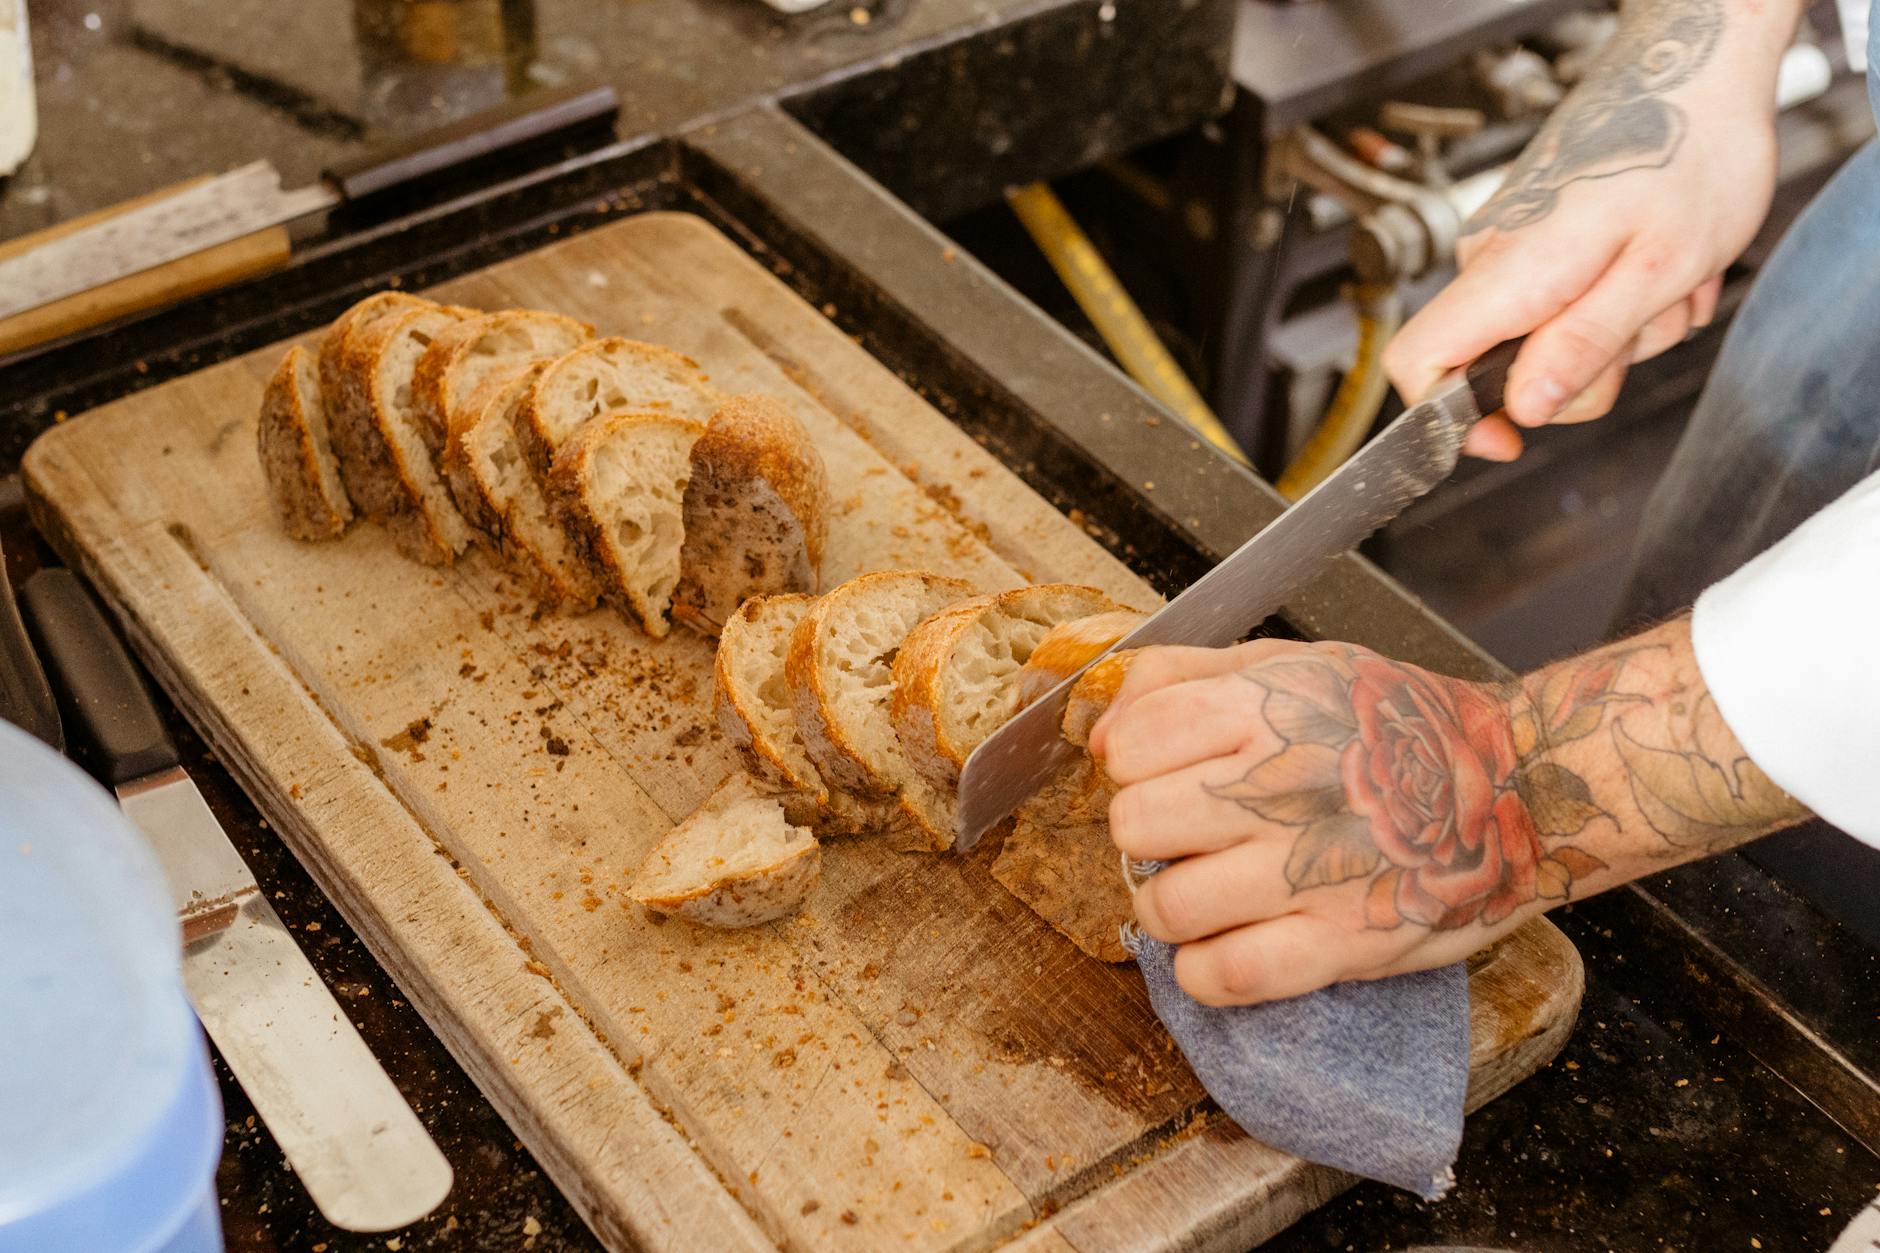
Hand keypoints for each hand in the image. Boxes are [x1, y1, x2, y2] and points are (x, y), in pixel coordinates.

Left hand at [1088, 640, 1553, 1003]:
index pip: (1132, 741)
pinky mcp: (1343, 943)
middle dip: (1147, 833)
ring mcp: (1313, 870)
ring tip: (1205, 891)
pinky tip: (1222, 945)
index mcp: (1271, 707)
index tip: (1159, 770)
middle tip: (1185, 834)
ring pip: (1164, 906)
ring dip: (1170, 907)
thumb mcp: (1296, 665)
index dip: (1131, 761)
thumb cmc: (1397, 726)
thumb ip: (1184, 677)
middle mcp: (1287, 785)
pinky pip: (1222, 976)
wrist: (1524, 785)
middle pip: (1134, 825)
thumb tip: (1099, 725)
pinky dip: (1203, 971)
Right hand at [1383, 0, 1785, 458]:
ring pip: (1551, 344)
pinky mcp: (1538, 244)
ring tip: (1666, 279)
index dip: (1448, 421)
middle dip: (1586, 371)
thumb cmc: (1688, 153)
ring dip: (1621, 333)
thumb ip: (1583, 344)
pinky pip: (1571, 309)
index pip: (1417, 364)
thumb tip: (1524, 407)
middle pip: (1502, 371)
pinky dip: (1622, 303)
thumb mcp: (1657, 269)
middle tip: (1648, 322)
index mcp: (1509, 271)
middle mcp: (1493, 260)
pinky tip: (1654, 265)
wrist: (1698, 72)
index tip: (1505, 441)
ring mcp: (1513, 251)